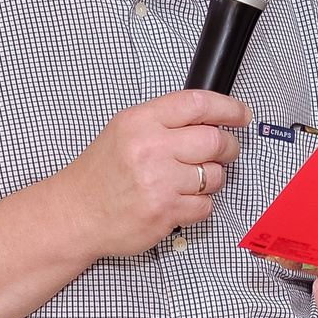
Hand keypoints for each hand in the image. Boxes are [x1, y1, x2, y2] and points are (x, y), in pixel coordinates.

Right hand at [54, 89, 248, 258]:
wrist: (76, 213)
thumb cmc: (101, 174)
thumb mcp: (124, 131)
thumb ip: (164, 122)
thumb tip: (210, 118)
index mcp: (140, 121)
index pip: (197, 104)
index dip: (228, 108)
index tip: (241, 114)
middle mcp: (150, 149)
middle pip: (215, 140)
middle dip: (228, 147)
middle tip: (226, 151)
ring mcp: (159, 182)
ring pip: (214, 175)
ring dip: (210, 179)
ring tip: (188, 182)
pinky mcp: (165, 212)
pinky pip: (205, 206)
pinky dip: (198, 206)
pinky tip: (177, 202)